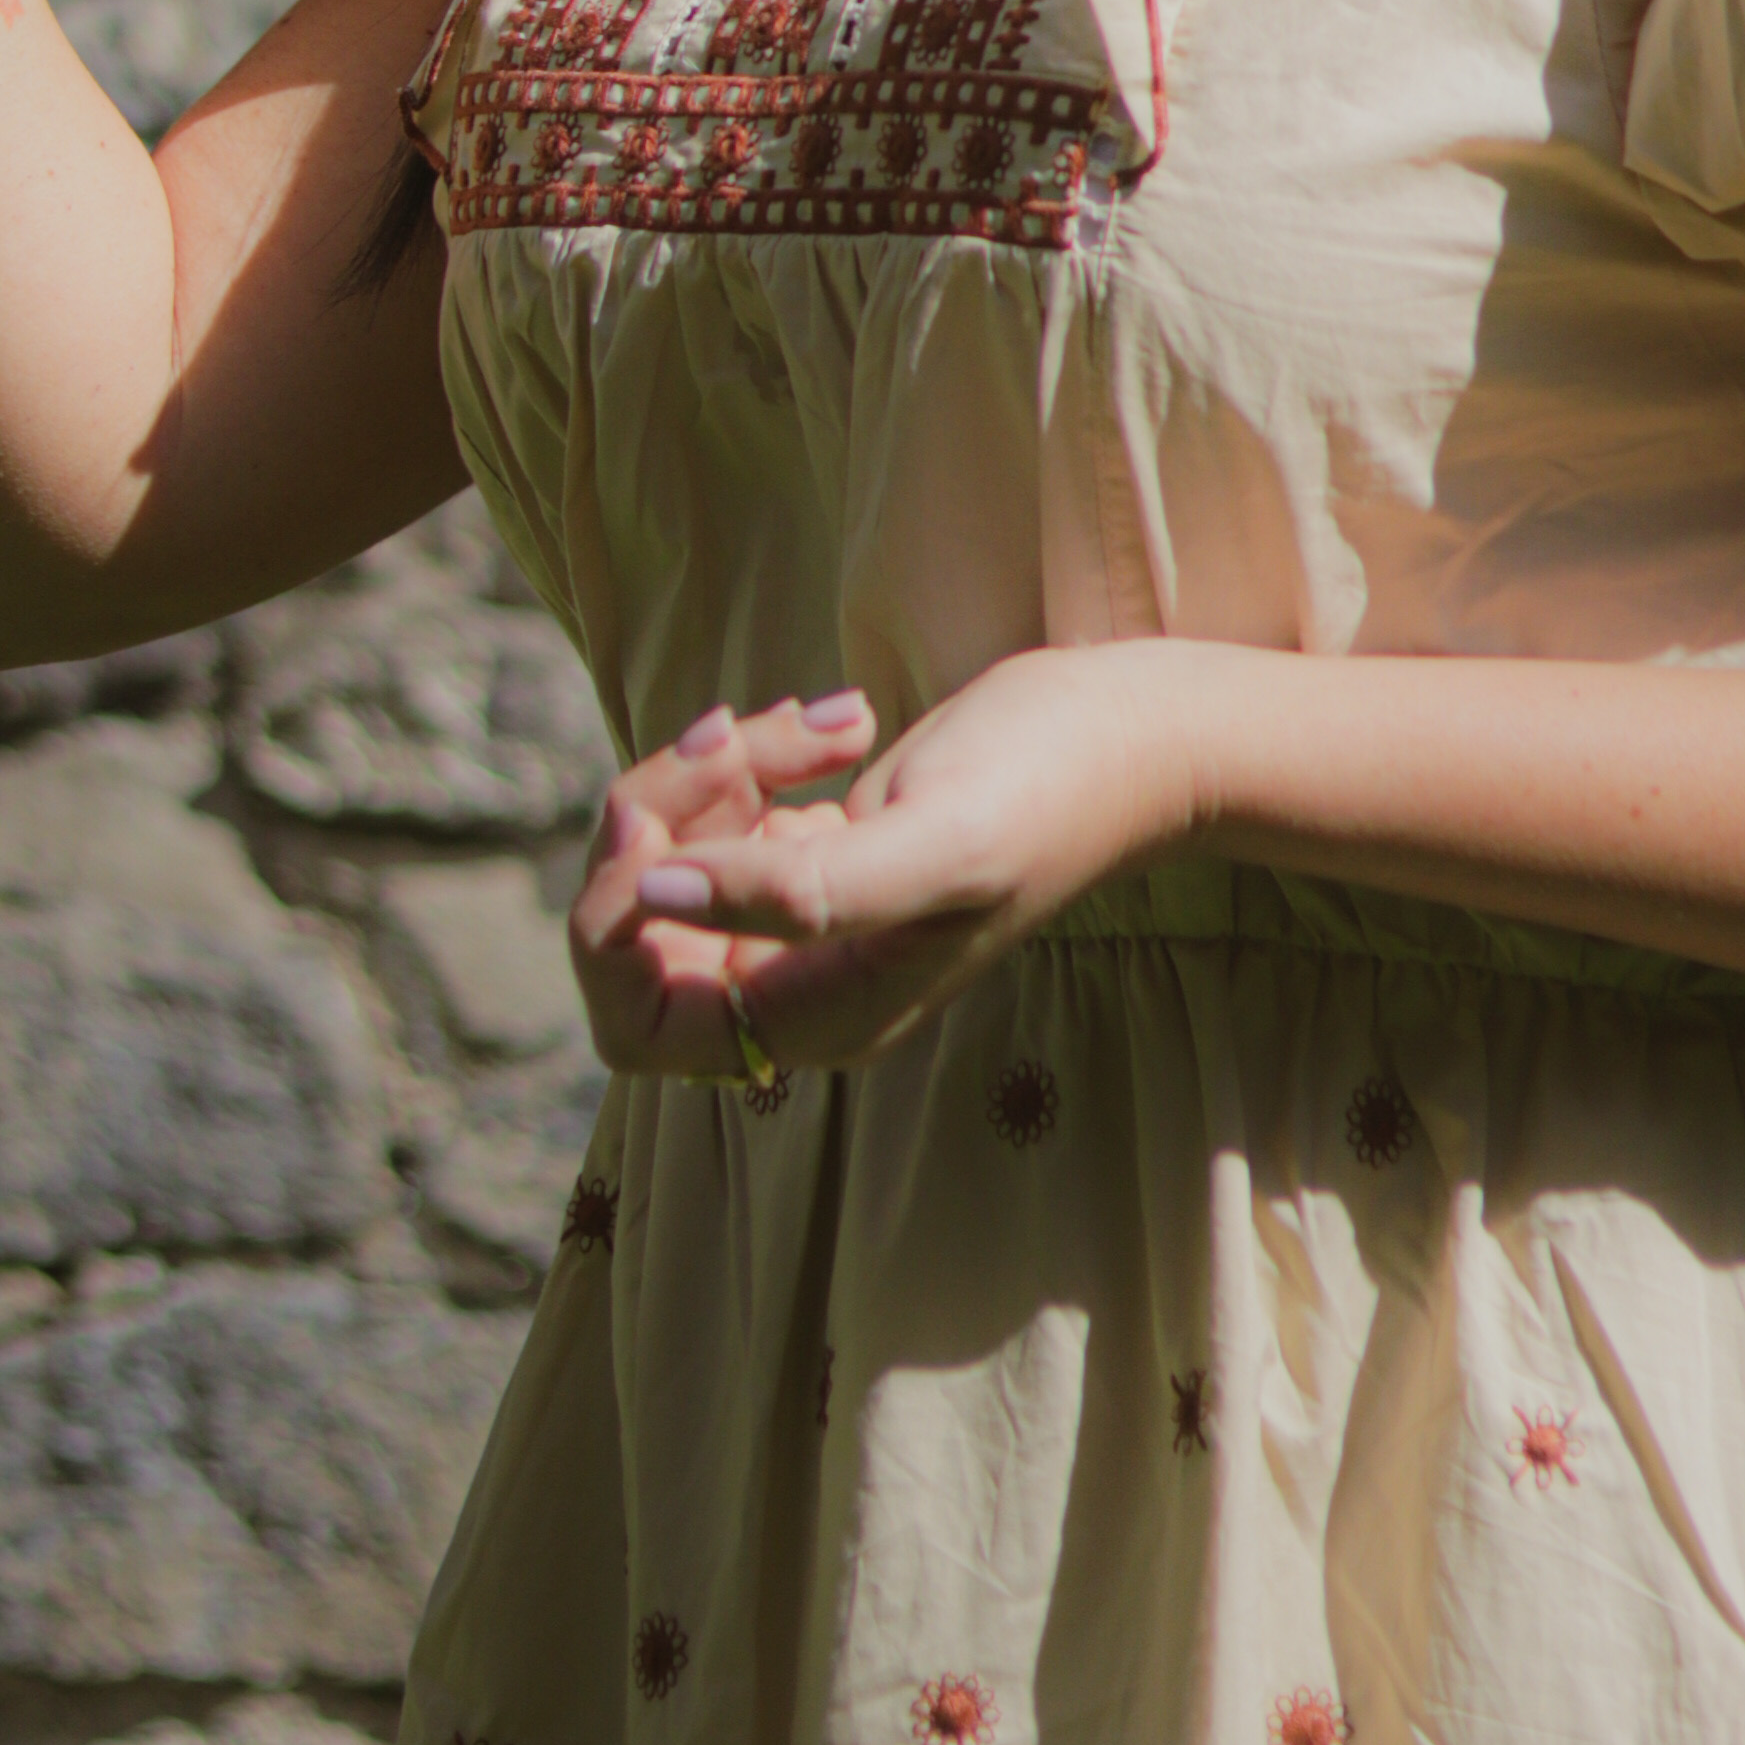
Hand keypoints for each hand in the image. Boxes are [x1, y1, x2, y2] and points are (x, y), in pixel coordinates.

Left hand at [568, 650, 1209, 1089]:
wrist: (1131, 735)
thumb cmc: (1047, 787)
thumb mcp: (932, 842)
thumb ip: (797, 892)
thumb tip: (650, 896)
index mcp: (819, 1018)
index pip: (636, 1015)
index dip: (614, 918)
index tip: (661, 816)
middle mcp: (801, 986)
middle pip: (638, 930)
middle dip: (661, 819)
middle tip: (733, 736)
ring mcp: (806, 921)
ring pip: (676, 859)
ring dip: (716, 769)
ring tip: (819, 726)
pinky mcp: (818, 855)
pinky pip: (725, 815)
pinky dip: (755, 753)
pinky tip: (840, 726)